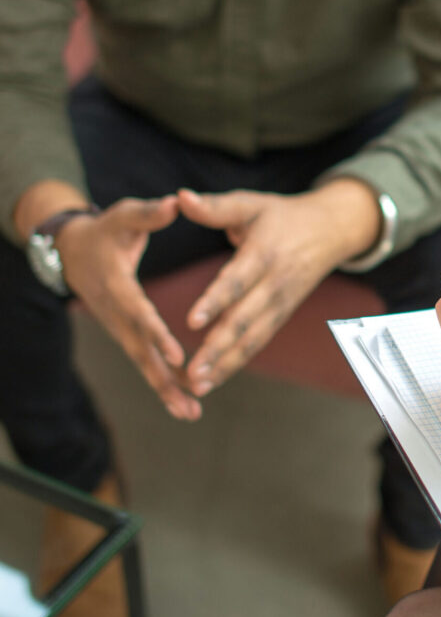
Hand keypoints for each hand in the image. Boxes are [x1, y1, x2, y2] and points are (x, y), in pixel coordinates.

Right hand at [58, 196, 200, 420]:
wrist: (73, 251)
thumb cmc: (106, 230)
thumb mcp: (124, 215)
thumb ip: (149, 213)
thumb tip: (175, 202)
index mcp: (117, 285)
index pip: (139, 313)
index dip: (156, 334)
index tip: (176, 355)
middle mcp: (116, 313)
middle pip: (140, 350)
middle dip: (164, 378)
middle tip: (190, 401)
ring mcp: (118, 327)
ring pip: (142, 363)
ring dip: (165, 390)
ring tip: (191, 413)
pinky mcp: (125, 334)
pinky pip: (143, 362)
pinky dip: (162, 384)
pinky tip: (184, 404)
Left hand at [178, 179, 380, 395]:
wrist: (331, 230)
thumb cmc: (282, 215)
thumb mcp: (251, 203)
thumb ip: (215, 207)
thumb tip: (179, 197)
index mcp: (264, 253)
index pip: (237, 280)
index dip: (216, 301)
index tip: (191, 322)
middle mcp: (275, 283)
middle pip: (245, 319)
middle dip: (218, 347)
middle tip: (191, 372)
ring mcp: (281, 302)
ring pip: (253, 338)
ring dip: (226, 364)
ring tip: (197, 385)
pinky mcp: (282, 314)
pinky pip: (259, 341)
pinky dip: (237, 362)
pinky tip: (214, 378)